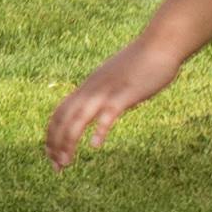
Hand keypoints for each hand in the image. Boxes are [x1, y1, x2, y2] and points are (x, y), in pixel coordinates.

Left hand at [47, 43, 175, 167]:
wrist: (161, 44)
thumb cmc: (141, 63)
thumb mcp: (114, 79)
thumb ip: (104, 93)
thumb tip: (100, 108)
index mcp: (88, 86)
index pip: (60, 112)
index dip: (52, 134)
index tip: (51, 154)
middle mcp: (92, 89)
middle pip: (64, 117)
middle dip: (56, 143)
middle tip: (56, 167)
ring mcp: (107, 91)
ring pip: (79, 118)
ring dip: (69, 141)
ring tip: (66, 162)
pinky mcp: (125, 94)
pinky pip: (108, 113)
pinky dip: (99, 129)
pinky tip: (96, 145)